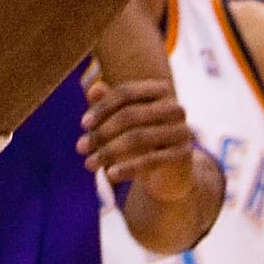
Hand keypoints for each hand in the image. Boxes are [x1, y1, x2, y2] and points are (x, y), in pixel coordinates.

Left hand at [78, 75, 200, 201]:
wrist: (170, 175)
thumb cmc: (141, 143)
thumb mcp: (122, 125)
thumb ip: (108, 105)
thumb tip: (94, 89)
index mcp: (160, 91)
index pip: (126, 92)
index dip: (102, 107)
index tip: (83, 124)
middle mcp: (175, 107)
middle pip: (130, 115)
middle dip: (101, 132)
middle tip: (80, 147)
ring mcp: (182, 130)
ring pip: (138, 137)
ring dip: (109, 151)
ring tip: (89, 164)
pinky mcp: (183, 155)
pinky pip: (151, 160)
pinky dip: (128, 167)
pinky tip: (110, 175)